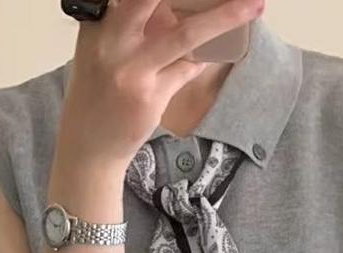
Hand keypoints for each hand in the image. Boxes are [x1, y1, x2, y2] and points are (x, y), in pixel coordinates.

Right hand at [57, 0, 263, 170]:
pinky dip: (205, 56)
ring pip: (186, 34)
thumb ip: (136, 26)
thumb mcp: (105, 50)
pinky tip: (219, 48)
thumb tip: (180, 8)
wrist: (88, 148)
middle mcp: (111, 41)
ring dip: (226, 17)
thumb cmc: (99, 95)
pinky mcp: (149, 97)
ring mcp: (131, 70)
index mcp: (98, 22)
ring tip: (254, 5)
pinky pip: (189, 68)